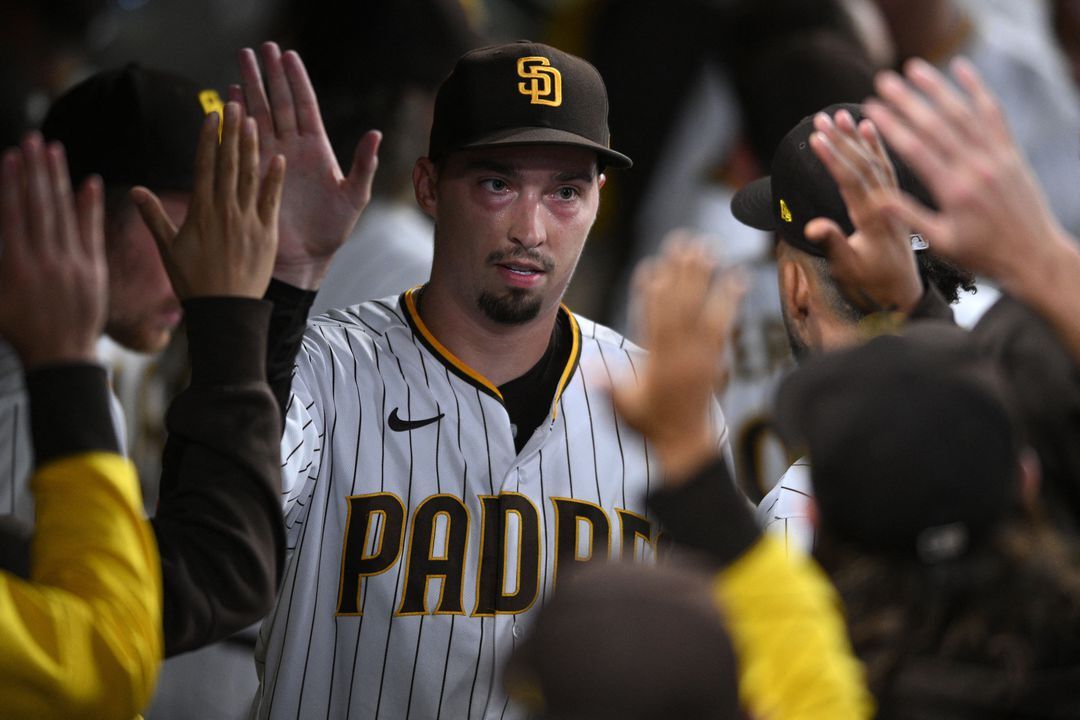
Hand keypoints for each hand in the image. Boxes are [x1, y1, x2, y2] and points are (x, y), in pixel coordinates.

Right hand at [0, 134, 105, 367]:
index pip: (13, 214)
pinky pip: (92, 232)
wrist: (61, 356)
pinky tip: (88, 181)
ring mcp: (73, 264)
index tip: (12, 156)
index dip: (12, 183)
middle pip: (39, 206)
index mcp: (16, 267)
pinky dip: (90, 206)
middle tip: (34, 139)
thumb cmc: (19, 330)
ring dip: (59, 179)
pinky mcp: (94, 270)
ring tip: (54, 150)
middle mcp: (45, 261)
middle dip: (35, 170)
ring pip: (64, 213)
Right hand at [131, 102, 285, 299]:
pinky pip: (271, 201)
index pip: (204, 166)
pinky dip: (274, 179)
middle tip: (236, 104)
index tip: (212, 114)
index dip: (208, 138)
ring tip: (255, 121)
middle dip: (232, 132)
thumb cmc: (194, 283)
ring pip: (249, 177)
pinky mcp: (267, 235)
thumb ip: (154, 217)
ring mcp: (247, 222)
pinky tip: (279, 158)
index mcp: (200, 212)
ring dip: (252, 148)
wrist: (225, 311)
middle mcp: (224, 212)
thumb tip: (135, 190)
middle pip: (228, 164)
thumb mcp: (168, 249)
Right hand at [233, 42, 380, 288]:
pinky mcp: (252, 171)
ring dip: (249, 88)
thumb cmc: (332, 229)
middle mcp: (292, 147)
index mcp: (316, 148)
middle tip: (259, 47)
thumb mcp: (354, 196)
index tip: (288, 55)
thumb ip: (363, 165)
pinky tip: (227, 97)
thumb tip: (376, 133)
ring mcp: (270, 157)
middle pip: (279, 102)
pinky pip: (241, 139)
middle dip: (269, 75)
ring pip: (258, 114)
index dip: (297, 80)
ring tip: (241, 61)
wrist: (304, 257)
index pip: (305, 105)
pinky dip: (234, 118)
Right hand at [612, 233, 745, 483]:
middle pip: (680, 306)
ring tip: (709, 248)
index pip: (652, 320)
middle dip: (681, 273)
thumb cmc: (650, 424)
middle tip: (685, 242)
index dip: (651, 292)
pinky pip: (724, 325)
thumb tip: (588, 369)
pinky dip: (730, 301)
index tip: (652, 265)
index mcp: (656, 363)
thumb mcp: (624, 406)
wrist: (685, 444)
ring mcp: (701, 356)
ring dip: (706, 278)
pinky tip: (737, 278)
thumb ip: (610, 385)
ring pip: (703, 310)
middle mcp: (680, 355)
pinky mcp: (716, 358)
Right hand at [805, 109, 922, 312]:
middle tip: (822, 118)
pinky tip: (870, 127)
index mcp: (876, 219)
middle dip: (842, 139)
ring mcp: (895, 201)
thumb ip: (833, 244)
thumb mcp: (849, 269)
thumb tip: (814, 226)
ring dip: (859, 137)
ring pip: (878, 161)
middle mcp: (889, 205)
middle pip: (865, 163)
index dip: (834, 157)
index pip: (853, 180)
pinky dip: (878, 145)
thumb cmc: (874, 283)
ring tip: (841, 115)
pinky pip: (890, 167)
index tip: (817, 137)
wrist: (905, 292)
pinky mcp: (898, 200)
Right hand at [863, 57, 1070, 290]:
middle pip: (936, 125)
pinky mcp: (1010, 152)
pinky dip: (977, 90)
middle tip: (883, 81)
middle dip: (906, 100)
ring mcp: (996, 156)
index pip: (916, 150)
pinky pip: (993, 114)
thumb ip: (910, 217)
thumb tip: (877, 200)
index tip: (870, 109)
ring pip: (963, 113)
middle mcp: (976, 168)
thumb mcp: (942, 243)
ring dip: (937, 88)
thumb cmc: (984, 255)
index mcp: (954, 191)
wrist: (1034, 256)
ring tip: (913, 68)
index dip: (891, 126)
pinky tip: (962, 70)